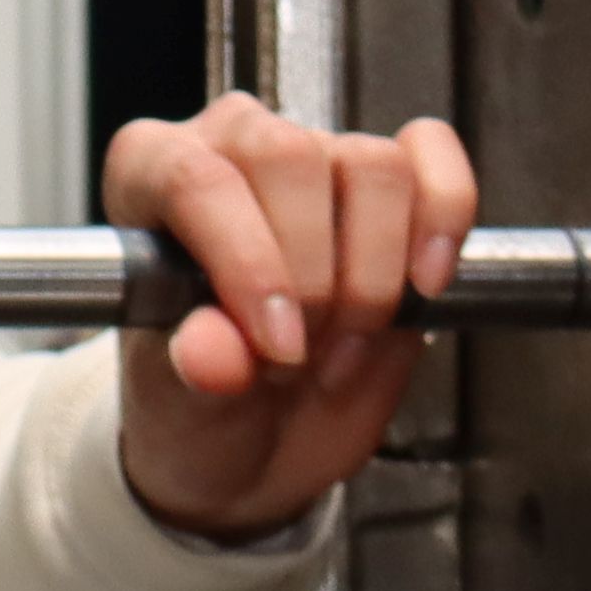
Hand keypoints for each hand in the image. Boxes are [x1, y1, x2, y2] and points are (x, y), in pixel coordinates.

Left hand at [110, 98, 478, 541]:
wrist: (257, 442)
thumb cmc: (200, 406)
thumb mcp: (178, 406)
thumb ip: (191, 371)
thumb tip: (213, 351)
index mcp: (148, 174)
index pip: (198, 179)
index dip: (250, 263)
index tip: (277, 344)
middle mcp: (233, 147)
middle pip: (293, 158)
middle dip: (315, 279)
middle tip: (297, 357)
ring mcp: (317, 156)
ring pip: (374, 167)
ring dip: (374, 277)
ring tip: (341, 346)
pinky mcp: (392, 184)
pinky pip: (434, 155)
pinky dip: (443, 218)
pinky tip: (426, 282)